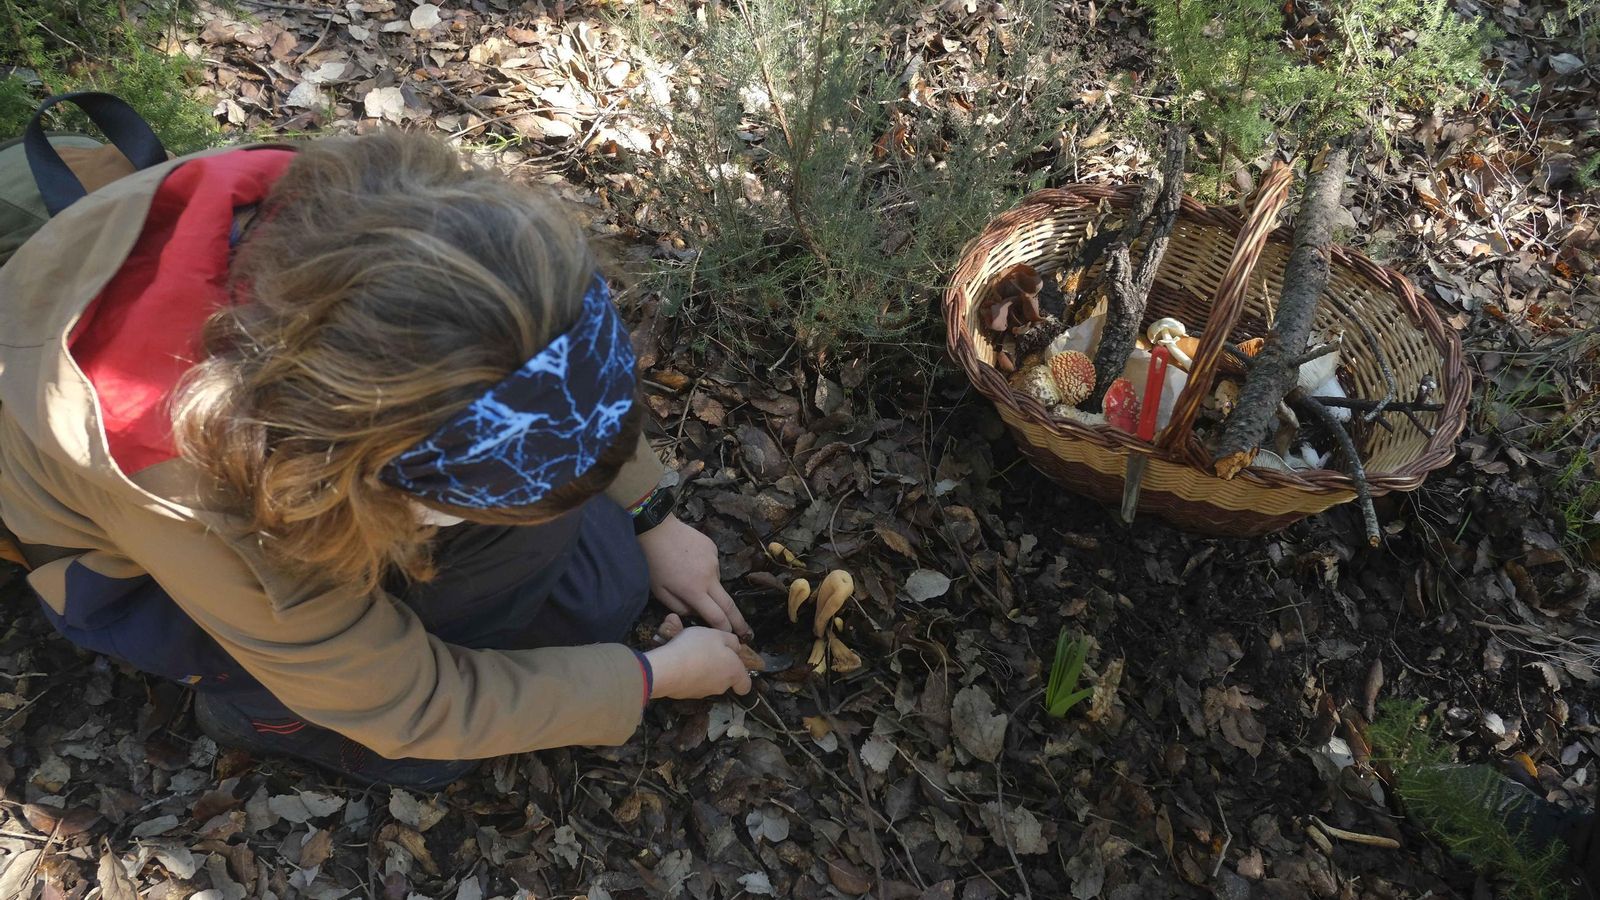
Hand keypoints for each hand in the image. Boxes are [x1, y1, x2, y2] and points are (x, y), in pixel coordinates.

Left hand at [637, 514, 751, 637]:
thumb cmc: (654, 564)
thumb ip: (679, 608)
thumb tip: (695, 611)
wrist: (657, 530)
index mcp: (695, 591)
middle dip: (738, 621)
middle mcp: (709, 578)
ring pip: (716, 582)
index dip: (725, 629)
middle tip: (746, 633)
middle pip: (729, 605)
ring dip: (708, 586)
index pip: (716, 616)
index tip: (733, 637)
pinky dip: (704, 569)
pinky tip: (689, 561)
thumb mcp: (660, 592)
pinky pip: (712, 566)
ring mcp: (714, 562)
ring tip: (688, 575)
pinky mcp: (713, 549)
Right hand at [644, 616, 752, 698]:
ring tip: (690, 652)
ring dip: (703, 669)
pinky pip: (692, 683)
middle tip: (708, 650)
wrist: (667, 669)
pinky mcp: (687, 695)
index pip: (745, 685)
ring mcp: (703, 692)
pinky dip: (689, 674)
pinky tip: (680, 661)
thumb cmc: (696, 649)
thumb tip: (737, 648)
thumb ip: (731, 640)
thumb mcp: (716, 635)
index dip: (742, 677)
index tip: (736, 667)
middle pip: (726, 679)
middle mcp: (721, 686)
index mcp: (733, 672)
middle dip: (719, 666)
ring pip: (708, 680)